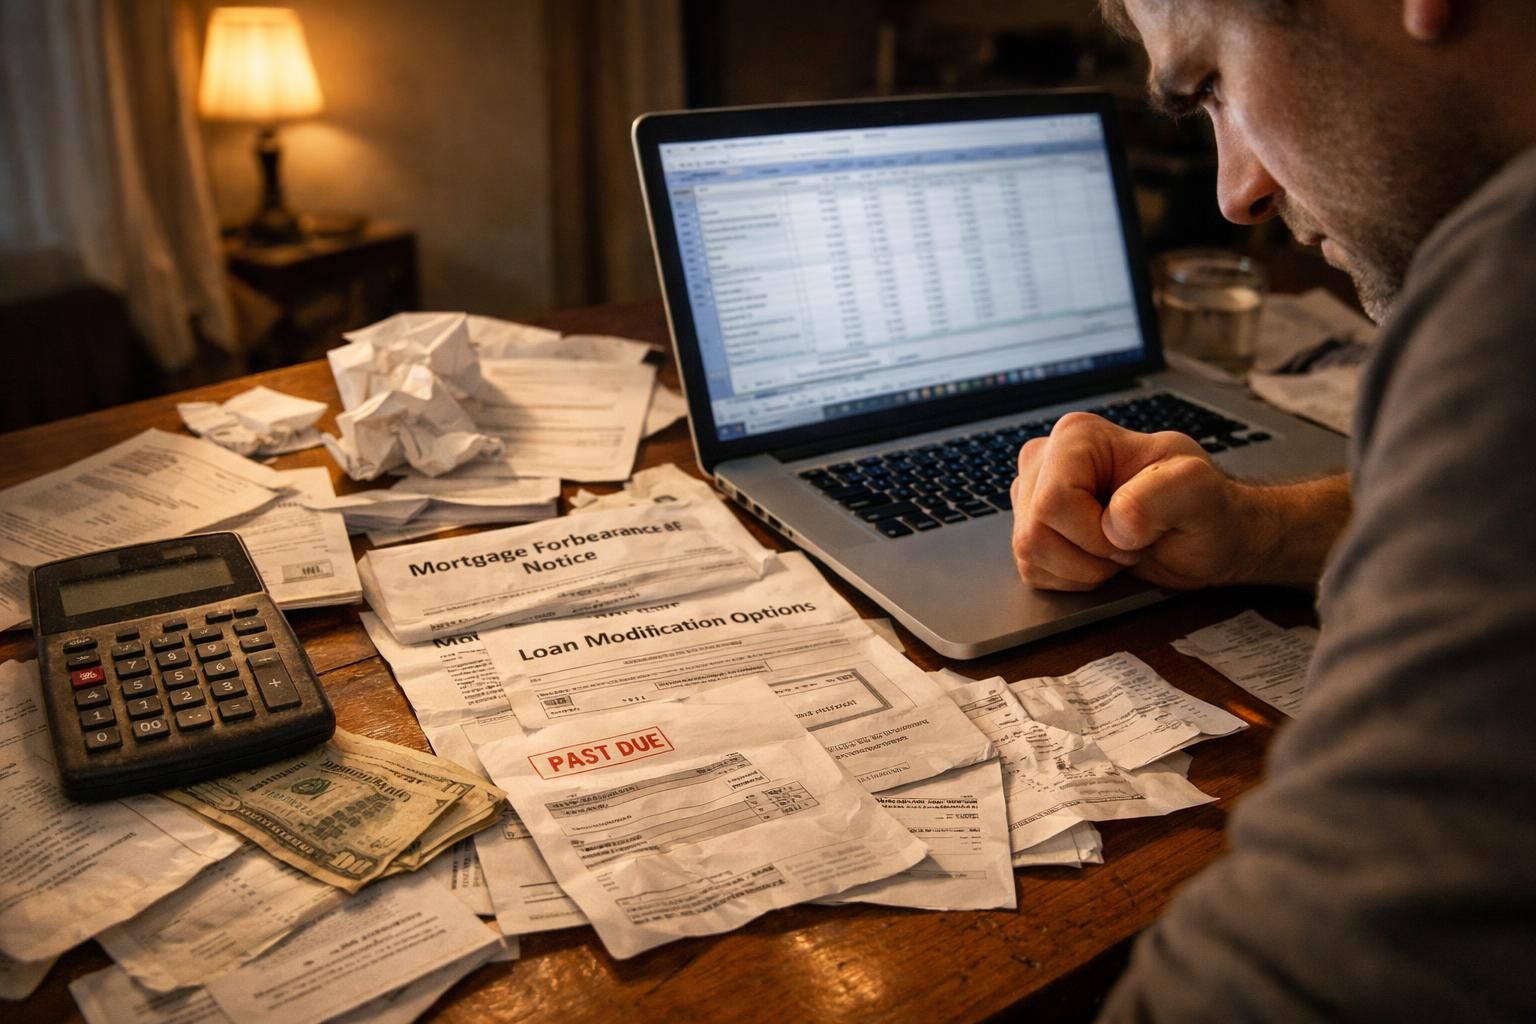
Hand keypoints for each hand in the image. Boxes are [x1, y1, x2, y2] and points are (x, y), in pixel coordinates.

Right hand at [1010, 412, 1273, 590]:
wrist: (1205, 538)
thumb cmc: (1204, 510)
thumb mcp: (1201, 492)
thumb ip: (1164, 494)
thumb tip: (1114, 523)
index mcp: (1077, 436)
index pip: (1053, 501)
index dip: (1093, 534)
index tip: (1134, 534)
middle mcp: (1044, 459)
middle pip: (1035, 531)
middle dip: (1088, 556)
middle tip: (1128, 545)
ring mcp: (1032, 494)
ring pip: (1028, 553)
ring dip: (1081, 570)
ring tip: (1115, 551)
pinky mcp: (1031, 528)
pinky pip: (1031, 569)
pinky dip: (1070, 579)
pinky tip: (1098, 561)